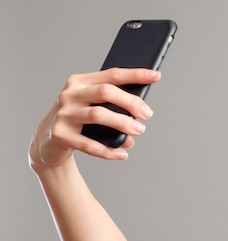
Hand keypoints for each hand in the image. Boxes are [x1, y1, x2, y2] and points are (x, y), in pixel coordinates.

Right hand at [29, 68, 160, 169]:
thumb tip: (140, 118)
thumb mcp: (93, 108)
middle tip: (148, 114)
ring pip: (98, 115)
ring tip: (139, 131)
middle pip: (105, 92)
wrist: (48, 141)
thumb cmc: (78, 121)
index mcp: (80, 82)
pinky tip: (122, 154)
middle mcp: (70, 95)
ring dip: (122, 124)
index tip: (155, 75)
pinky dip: (108, 150)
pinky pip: (89, 144)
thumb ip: (114, 108)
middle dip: (130, 102)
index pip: (111, 75)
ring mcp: (63, 114)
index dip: (135, 75)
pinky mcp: (60, 134)